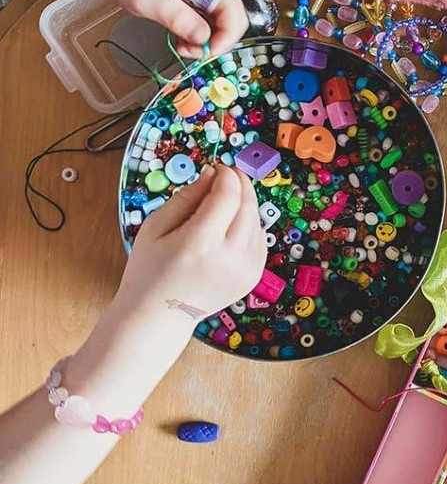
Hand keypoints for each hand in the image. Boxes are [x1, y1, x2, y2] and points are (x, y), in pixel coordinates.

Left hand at [95, 0, 248, 57]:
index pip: (233, 11)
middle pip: (234, 20)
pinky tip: (182, 41)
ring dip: (207, 42)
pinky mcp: (198, 1)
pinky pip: (209, 24)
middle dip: (218, 42)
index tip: (205, 52)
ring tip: (182, 46)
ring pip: (223, 25)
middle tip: (190, 51)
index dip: (226, 37)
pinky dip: (199, 38)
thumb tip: (203, 37)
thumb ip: (175, 16)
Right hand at [117, 165, 266, 321]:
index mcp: (200, 243)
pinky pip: (260, 240)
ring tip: (225, 202)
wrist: (159, 315)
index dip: (227, 175)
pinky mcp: (253, 278)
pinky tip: (232, 225)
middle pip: (248, 205)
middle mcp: (229, 257)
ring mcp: (246, 270)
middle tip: (228, 175)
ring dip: (246, 204)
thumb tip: (212, 174)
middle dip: (240, 184)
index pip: (228, 195)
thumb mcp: (156, 227)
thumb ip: (186, 197)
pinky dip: (250, 225)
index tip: (218, 168)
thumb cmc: (149, 269)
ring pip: (257, 221)